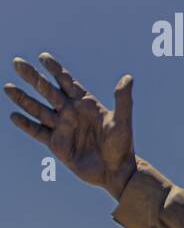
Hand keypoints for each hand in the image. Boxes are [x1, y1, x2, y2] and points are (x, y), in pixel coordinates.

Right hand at [5, 53, 136, 198]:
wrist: (115, 171)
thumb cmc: (122, 145)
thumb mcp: (122, 121)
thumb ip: (122, 99)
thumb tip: (128, 78)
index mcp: (86, 104)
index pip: (67, 81)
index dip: (55, 69)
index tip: (42, 56)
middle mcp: (71, 112)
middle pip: (47, 90)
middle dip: (33, 77)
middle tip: (17, 62)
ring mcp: (62, 127)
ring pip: (38, 109)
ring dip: (23, 99)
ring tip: (7, 87)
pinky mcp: (56, 143)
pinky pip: (37, 131)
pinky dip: (26, 124)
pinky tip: (14, 116)